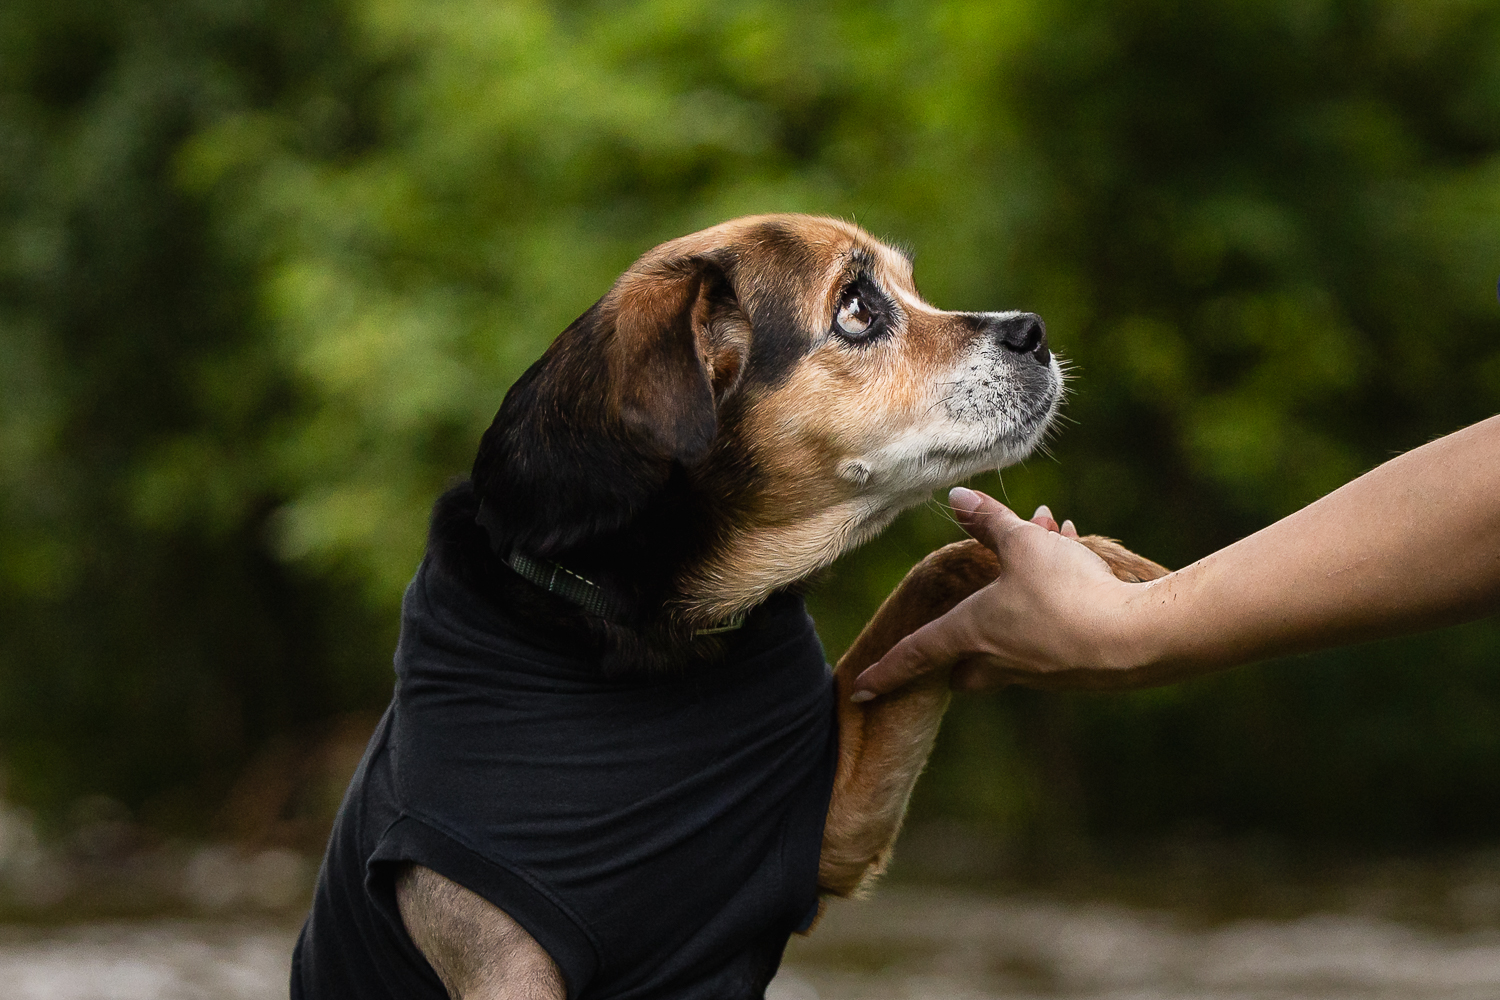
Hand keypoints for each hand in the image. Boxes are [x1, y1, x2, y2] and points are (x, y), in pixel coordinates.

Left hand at [852, 487, 1144, 698]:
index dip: (886, 668)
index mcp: (973, 633)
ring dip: (1025, 592)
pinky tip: (1079, 554)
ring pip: (1016, 638)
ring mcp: (1040, 672)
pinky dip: (1059, 594)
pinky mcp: (1077, 670)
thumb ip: (988, 522)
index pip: (916, 652)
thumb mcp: (1022, 545)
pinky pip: (1054, 629)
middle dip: (961, 647)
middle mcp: (1000, 661)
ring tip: (1052, 536)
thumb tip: (954, 498)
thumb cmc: (1065, 592)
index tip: (859, 688)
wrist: (1135, 641)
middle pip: (965, 667)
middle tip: (970, 615)